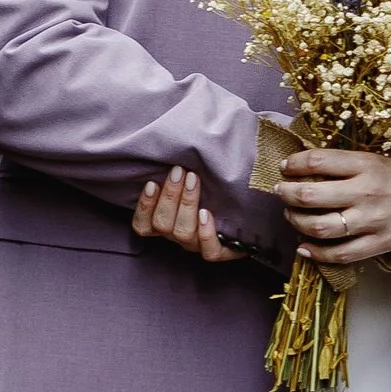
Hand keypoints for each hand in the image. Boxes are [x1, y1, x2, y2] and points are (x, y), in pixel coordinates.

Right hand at [130, 162, 245, 263]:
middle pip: (162, 224)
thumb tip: (175, 139)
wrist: (247, 217)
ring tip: (193, 180)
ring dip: (186, 204)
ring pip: (183, 233)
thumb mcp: (192, 180)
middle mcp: (178, 235)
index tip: (152, 183)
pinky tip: (207, 213)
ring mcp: (198, 245)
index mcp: (167, 222)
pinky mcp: (221, 252)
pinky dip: (206, 233)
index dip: (144, 206)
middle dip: (169, 195)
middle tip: (179, 171)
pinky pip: (209, 251)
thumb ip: (179, 170)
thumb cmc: (214, 190)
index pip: (143, 224)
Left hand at [280, 126, 390, 265]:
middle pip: (310, 194)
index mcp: (369, 163)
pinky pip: (341, 253)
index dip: (294, 164)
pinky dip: (318, 254)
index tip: (285, 166)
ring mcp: (374, 219)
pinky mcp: (382, 243)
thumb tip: (323, 161)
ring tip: (291, 218)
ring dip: (297, 223)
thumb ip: (359, 162)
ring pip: (320, 226)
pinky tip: (306, 249)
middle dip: (287, 194)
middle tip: (280, 192)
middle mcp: (367, 190)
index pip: (318, 161)